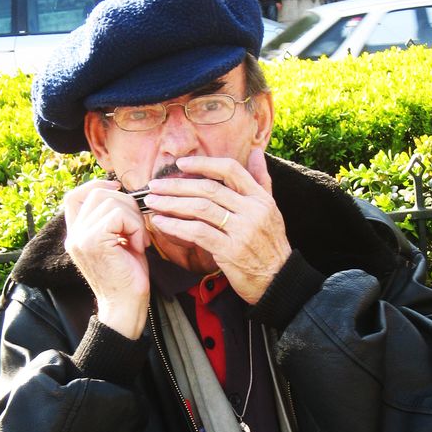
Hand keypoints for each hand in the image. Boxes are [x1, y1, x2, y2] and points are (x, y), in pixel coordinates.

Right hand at [64, 179, 150, 338]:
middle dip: (126, 203)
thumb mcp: (118, 242)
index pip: (74, 196)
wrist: (125, 308)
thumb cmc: (127, 278)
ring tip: (139, 241)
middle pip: (97, 194)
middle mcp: (74, 235)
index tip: (117, 188)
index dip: (96, 185)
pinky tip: (139, 247)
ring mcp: (81, 238)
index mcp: (76, 234)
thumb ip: (113, 220)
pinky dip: (136, 228)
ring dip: (134, 218)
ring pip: (111, 202)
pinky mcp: (94, 242)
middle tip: (138, 229)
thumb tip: (122, 192)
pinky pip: (119, 216)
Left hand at [143, 150, 290, 303]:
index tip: (181, 164)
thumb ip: (261, 180)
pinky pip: (197, 233)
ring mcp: (242, 230)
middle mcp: (252, 210)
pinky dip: (176, 226)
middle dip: (177, 185)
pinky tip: (161, 223)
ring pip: (200, 208)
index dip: (203, 164)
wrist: (279, 280)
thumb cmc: (270, 246)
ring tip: (152, 202)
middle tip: (155, 185)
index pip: (230, 169)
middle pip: (209, 188)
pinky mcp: (230, 251)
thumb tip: (257, 152)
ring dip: (172, 203)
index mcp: (260, 198)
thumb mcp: (271, 210)